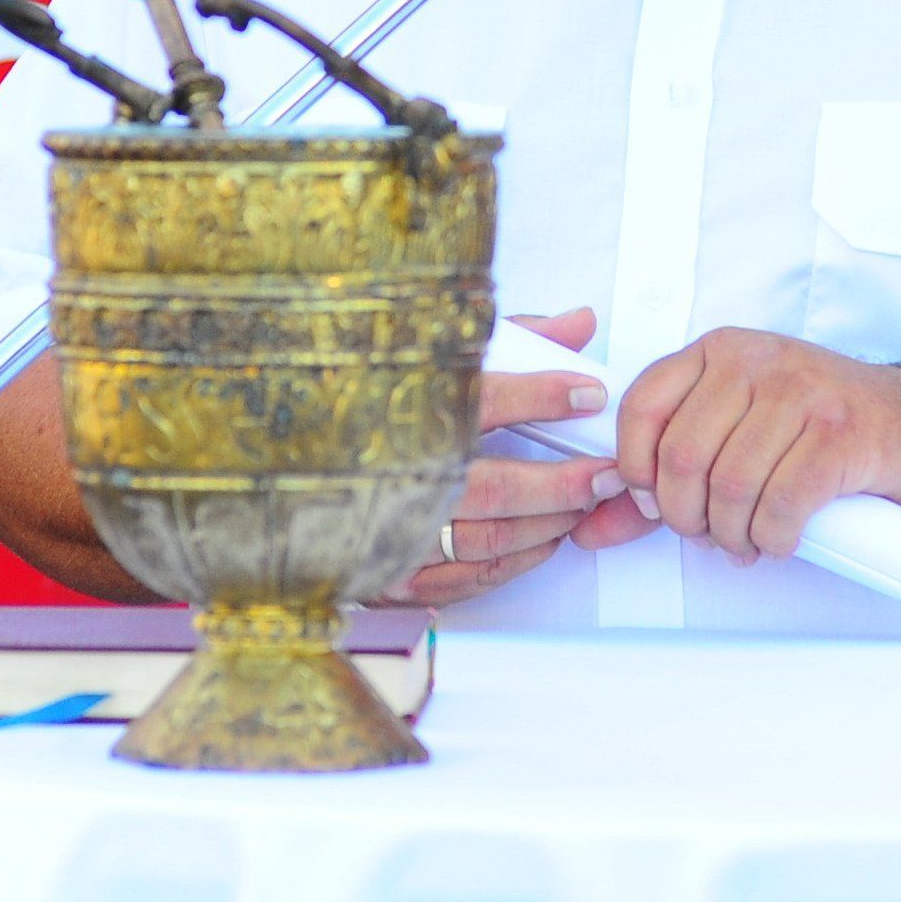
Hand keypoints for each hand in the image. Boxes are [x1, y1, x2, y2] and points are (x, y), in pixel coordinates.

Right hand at [388, 308, 648, 604]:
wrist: (293, 474)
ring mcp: (391, 532)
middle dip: (562, 485)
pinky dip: (516, 561)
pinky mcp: (391, 575)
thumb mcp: (441, 357)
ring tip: (583, 504)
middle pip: (493, 488)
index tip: (589, 394)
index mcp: (400, 412)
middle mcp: (393, 476)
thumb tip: (578, 325)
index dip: (542, 397)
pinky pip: (467, 576)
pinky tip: (544, 538)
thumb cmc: (376, 409)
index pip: (480, 401)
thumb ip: (514, 340)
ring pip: (487, 539)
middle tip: (606, 473)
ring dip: (547, 525)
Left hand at [618, 328, 900, 562]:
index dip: (635, 469)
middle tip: (706, 535)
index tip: (654, 503)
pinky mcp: (837, 435)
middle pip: (683, 457)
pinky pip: (780, 503)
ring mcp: (800, 393)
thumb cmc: (815, 426)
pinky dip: (771, 538)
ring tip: (743, 542)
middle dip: (685, 517)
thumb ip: (661, 476)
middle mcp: (755, 361)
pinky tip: (777, 539)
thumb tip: (591, 530)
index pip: (642, 406)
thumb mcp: (735, 427)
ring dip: (731, 535)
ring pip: (730, 486)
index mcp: (718, 352)